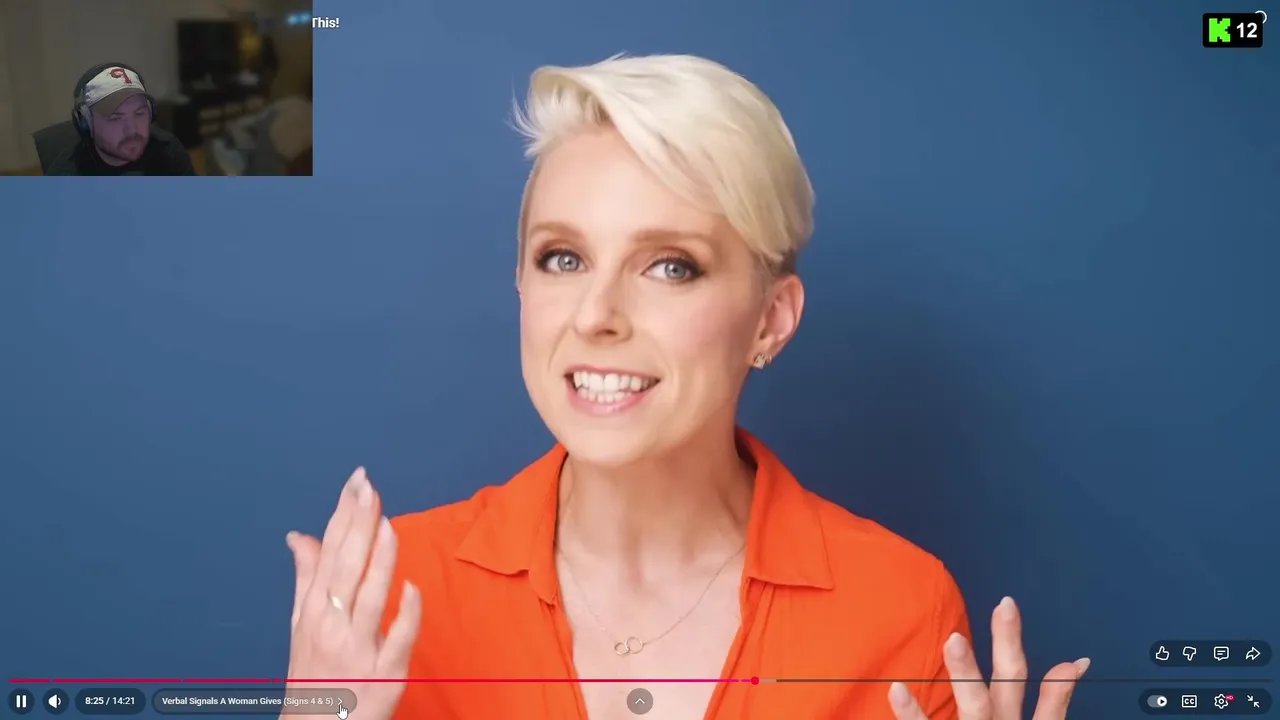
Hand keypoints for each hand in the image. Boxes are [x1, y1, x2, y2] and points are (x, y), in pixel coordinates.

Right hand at [283, 468, 421, 719]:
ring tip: (386, 524)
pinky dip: (404, 614)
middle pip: (346, 568)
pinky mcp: (384, 673)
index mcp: (314, 608)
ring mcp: (359, 649)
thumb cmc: (312, 674)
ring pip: (370, 598)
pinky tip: (411, 587)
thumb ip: (307, 577)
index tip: (356, 482)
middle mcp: (332, 625)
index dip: (343, 515)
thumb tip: (300, 535)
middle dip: (357, 525)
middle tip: (368, 488)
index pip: (330, 552)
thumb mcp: (301, 624)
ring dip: (378, 560)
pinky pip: (397, 640)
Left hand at [888, 597, 1088, 719]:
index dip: (1013, 643)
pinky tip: (896, 689)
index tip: (1005, 604)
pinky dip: (912, 714)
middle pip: (1000, 690)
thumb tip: (1073, 663)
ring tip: (951, 641)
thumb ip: (1053, 702)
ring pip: (973, 710)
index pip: (1019, 679)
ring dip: (963, 676)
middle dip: (997, 654)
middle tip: (987, 617)